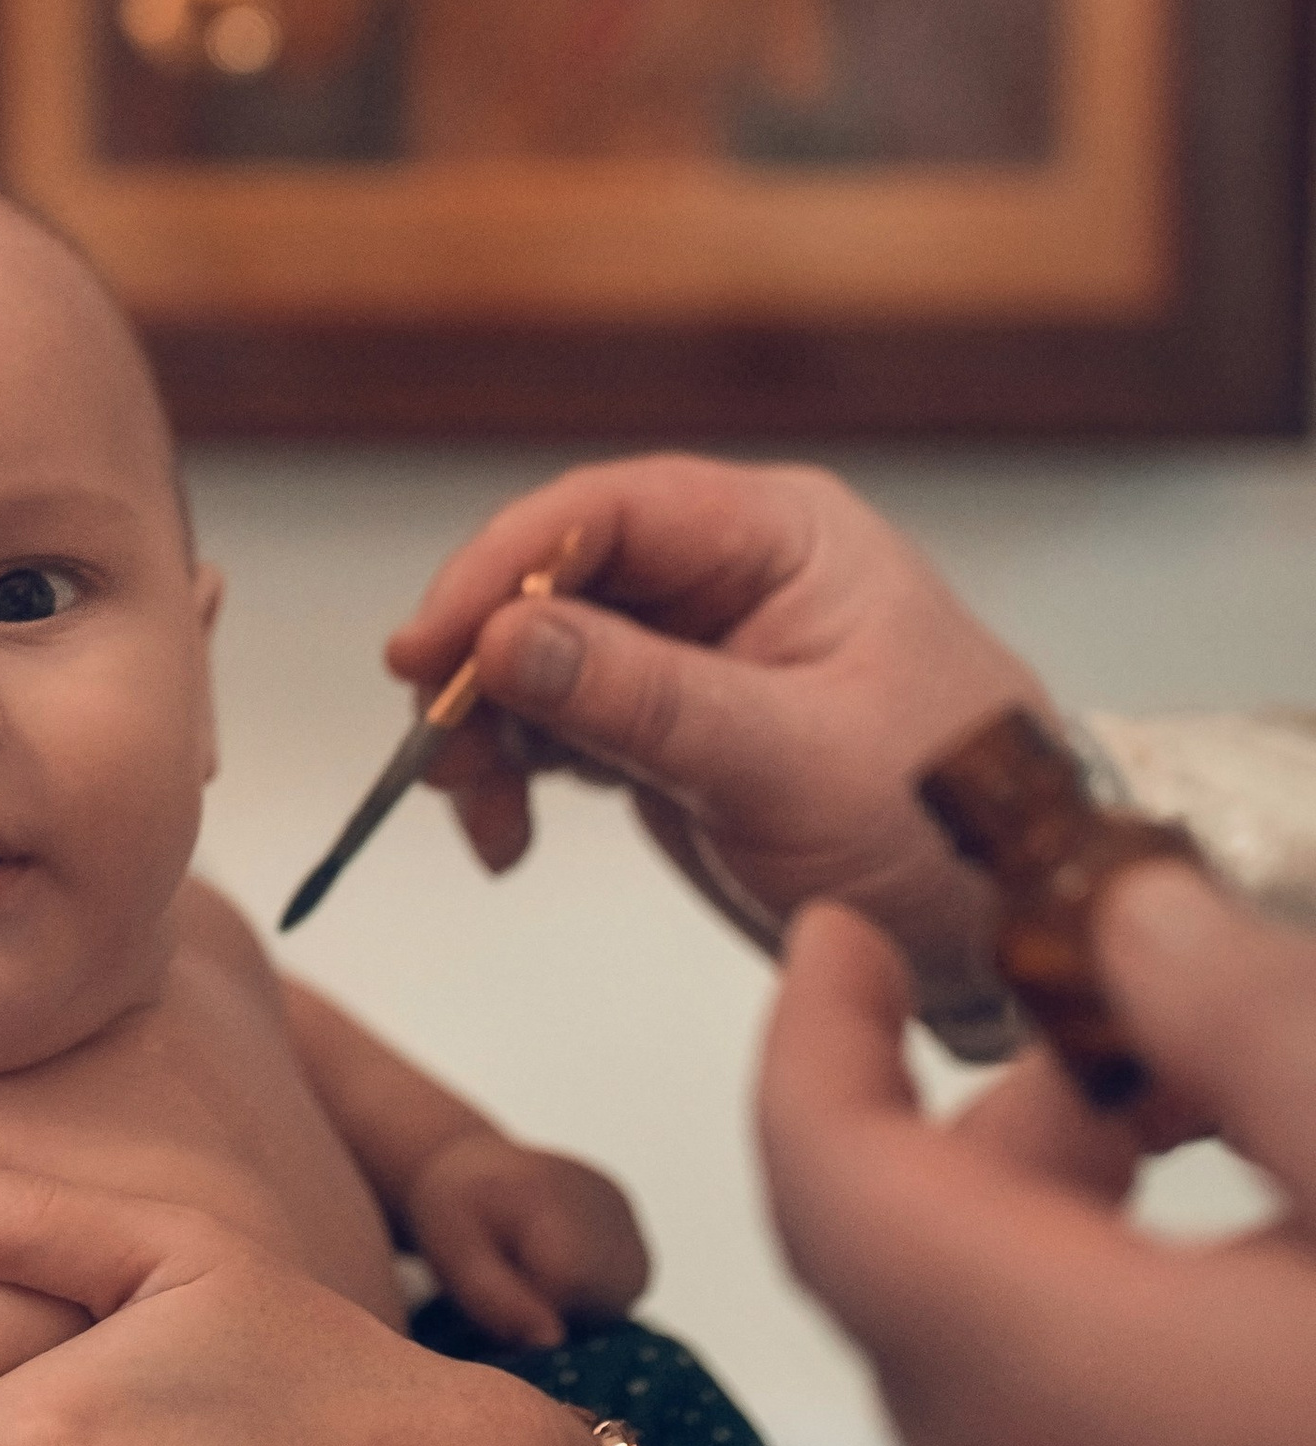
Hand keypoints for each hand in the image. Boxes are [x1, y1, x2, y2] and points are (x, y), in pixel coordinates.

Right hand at [391, 457, 1043, 1039]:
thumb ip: (644, 698)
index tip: (431, 648)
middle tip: (439, 751)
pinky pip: (557, 722)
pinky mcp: (669, 724)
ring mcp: (694, 651)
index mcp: (779, 536)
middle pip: (553, 580)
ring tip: (483, 815)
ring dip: (488, 729)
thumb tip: (502, 636)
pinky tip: (506, 835)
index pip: (606, 512)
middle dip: (483, 664)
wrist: (1013, 932)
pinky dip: (514, 773)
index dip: (501, 567)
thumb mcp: (794, 763)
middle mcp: (728, 575)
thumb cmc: (951, 826)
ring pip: (538, 654)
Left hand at [757, 871, 1315, 1445]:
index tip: (837, 933)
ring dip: (1103, 1277)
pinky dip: (1160, 1411)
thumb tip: (1126, 913)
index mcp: (1043, 1383)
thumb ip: (1252, 1032)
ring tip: (1267, 1189)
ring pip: (1034, 1419)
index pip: (824, 1177)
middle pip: (933, 1288)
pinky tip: (1302, 1376)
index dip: (814, 1034)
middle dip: (1016, 1134)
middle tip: (1152, 1042)